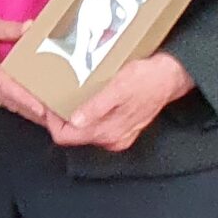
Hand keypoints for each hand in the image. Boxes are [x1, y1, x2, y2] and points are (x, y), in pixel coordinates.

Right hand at [0, 0, 48, 123]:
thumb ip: (8, 28)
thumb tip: (31, 28)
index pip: (8, 87)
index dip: (25, 100)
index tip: (42, 110)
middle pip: (8, 100)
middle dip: (30, 111)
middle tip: (54, 119)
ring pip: (2, 101)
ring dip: (22, 109)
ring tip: (44, 115)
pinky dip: (11, 102)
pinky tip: (23, 102)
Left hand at [47, 53, 193, 151]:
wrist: (170, 77)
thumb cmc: (145, 78)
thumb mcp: (119, 88)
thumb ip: (97, 107)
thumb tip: (75, 121)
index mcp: (108, 132)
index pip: (65, 137)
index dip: (51, 121)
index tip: (47, 102)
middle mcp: (112, 140)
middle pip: (72, 135)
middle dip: (59, 118)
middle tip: (52, 96)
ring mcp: (118, 136)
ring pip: (83, 131)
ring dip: (72, 116)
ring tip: (65, 95)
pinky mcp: (122, 128)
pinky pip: (95, 126)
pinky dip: (85, 115)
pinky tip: (83, 99)